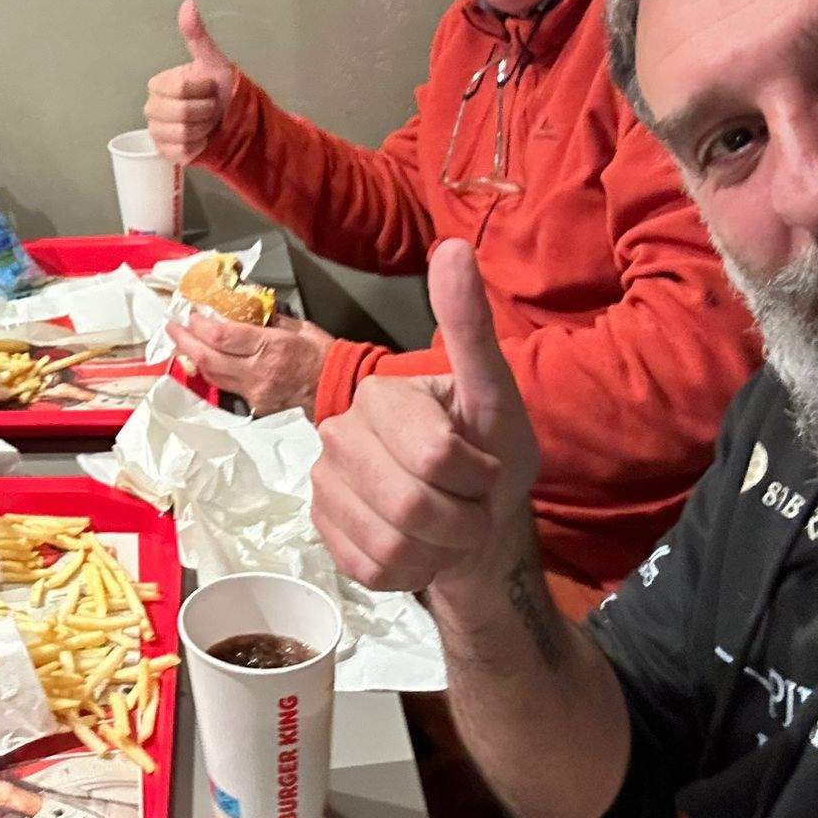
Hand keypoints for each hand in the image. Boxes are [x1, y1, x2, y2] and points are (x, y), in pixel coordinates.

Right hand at [144, 0, 239, 162]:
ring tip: (206, 123)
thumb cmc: (220, 90)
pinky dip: (197, 147)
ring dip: (203, 129)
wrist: (230, 120)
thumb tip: (188, 4)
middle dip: (204, 111)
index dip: (200, 89)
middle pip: (179, 113)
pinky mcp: (165, 152)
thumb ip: (197, 36)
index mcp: (159, 85)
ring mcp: (156, 131)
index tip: (208, 87)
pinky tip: (201, 139)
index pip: (177, 88)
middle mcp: (152, 108)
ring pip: (180, 134)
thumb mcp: (212, 62)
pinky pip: (179, 152)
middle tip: (210, 107)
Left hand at [165, 312, 334, 415]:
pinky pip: (225, 387)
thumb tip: (242, 306)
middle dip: (184, 340)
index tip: (191, 314)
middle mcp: (258, 372)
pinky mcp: (254, 404)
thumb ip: (266, 318)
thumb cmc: (321, 355)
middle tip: (172, 327)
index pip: (222, 336)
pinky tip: (204, 361)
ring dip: (192, 357)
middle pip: (208, 358)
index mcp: (270, 347)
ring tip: (181, 341)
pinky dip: (211, 372)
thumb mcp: (296, 326)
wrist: (336, 388)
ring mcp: (254, 391)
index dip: (200, 325)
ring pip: (211, 375)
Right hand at [310, 240, 540, 598]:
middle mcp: (336, 431)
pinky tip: (418, 549)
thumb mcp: (496, 396)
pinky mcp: (321, 531)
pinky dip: (411, 571)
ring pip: (390, 544)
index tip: (484, 468)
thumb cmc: (489, 455)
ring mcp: (322, 483)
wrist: (472, 525)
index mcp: (377, 393)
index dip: (478, 476)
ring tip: (447, 529)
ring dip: (439, 550)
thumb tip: (451, 246)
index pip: (437, 457)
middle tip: (471, 507)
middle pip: (411, 504)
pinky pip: (370, 569)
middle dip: (463, 521)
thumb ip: (469, 328)